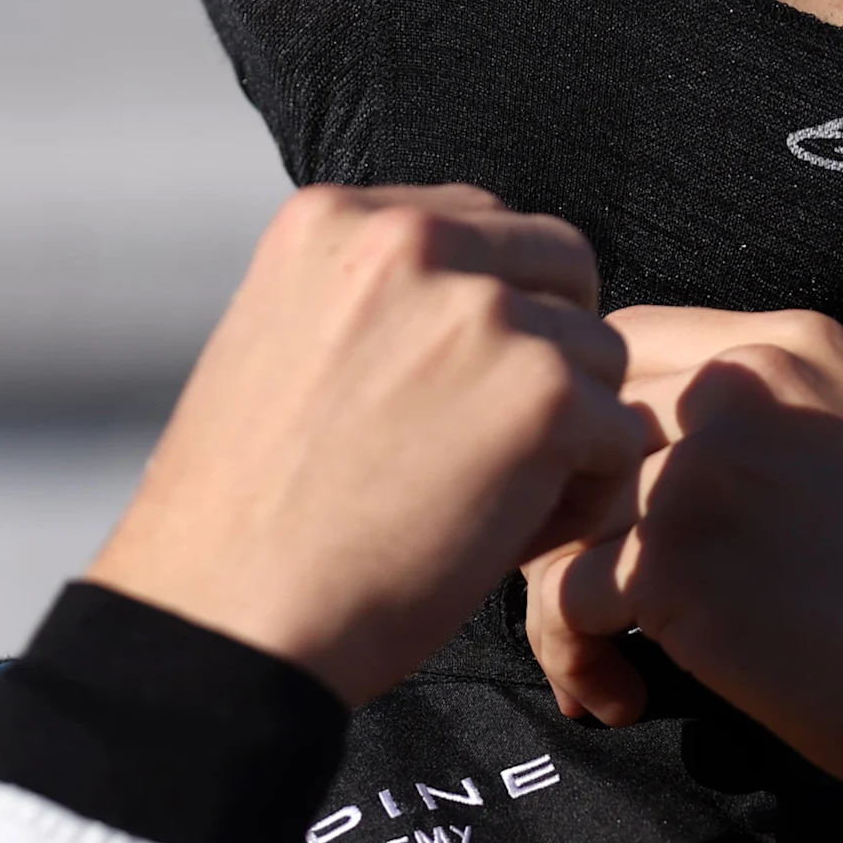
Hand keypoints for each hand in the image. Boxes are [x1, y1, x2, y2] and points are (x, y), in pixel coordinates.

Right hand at [88, 185, 659, 705]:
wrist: (224, 623)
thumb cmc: (243, 519)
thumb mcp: (278, 348)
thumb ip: (372, 302)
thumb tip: (476, 295)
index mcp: (335, 220)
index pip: (478, 226)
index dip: (489, 314)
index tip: (448, 393)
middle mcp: (411, 238)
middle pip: (560, 268)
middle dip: (549, 352)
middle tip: (493, 445)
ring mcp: (482, 312)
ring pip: (599, 355)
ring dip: (568, 432)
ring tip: (488, 502)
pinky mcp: (541, 395)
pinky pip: (619, 436)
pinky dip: (583, 498)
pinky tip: (507, 539)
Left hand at [523, 307, 842, 797]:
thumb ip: (752, 425)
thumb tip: (624, 463)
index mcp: (787, 344)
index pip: (624, 350)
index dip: (592, 437)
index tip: (607, 516)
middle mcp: (738, 384)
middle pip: (572, 425)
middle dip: (561, 518)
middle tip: (590, 597)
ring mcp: (702, 464)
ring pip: (555, 516)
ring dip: (559, 603)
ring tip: (608, 666)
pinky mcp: (678, 557)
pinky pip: (562, 598)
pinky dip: (575, 658)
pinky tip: (623, 696)